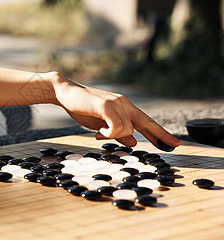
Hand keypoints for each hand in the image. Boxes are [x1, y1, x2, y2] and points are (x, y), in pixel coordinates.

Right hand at [51, 73, 180, 149]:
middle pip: (147, 122)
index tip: (173, 144)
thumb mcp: (101, 124)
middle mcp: (124, 104)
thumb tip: (134, 142)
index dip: (160, 133)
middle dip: (161, 135)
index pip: (146, 122)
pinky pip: (116, 127)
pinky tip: (98, 132)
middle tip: (174, 146)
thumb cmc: (82, 108)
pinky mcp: (107, 105)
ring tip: (98, 134)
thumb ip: (117, 132)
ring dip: (113, 136)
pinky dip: (108, 133)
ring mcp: (116, 103)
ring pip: (127, 130)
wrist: (65, 93)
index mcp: (124, 108)